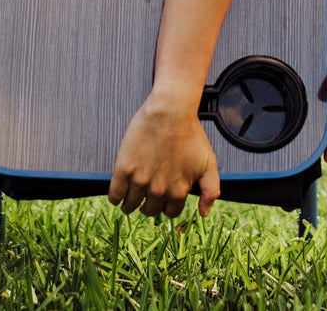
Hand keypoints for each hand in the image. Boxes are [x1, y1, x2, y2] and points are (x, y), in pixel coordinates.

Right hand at [108, 91, 220, 218]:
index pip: (171, 212)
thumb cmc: (191, 134)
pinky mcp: (124, 169)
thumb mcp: (209, 163)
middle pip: (150, 210)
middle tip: (147, 197)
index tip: (163, 198)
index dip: (168, 206)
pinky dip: (115, 198)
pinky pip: (115, 194)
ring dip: (130, 205)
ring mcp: (140, 180)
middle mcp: (159, 190)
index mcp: (179, 191)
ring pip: (131, 206)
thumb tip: (204, 214)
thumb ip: (211, 190)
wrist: (170, 111)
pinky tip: (118, 195)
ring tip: (129, 200)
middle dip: (150, 206)